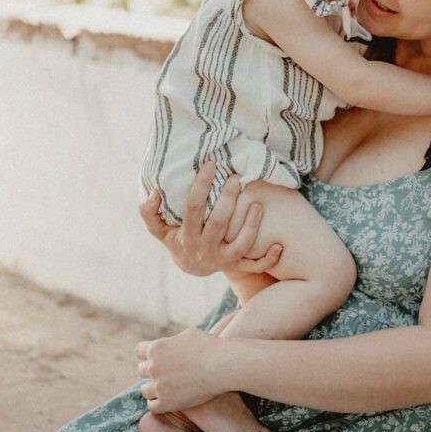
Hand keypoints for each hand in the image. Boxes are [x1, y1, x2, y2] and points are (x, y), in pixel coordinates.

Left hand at [136, 328, 229, 412]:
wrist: (223, 366)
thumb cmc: (210, 347)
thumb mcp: (188, 335)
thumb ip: (173, 342)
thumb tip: (169, 345)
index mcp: (156, 347)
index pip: (139, 351)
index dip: (147, 355)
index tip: (157, 359)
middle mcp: (153, 366)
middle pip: (141, 370)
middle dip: (152, 371)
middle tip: (166, 374)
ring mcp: (158, 386)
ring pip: (145, 390)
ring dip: (154, 389)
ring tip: (168, 389)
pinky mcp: (166, 403)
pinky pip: (152, 406)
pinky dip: (158, 403)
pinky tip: (169, 400)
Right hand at [139, 161, 282, 276]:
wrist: (192, 267)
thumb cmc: (176, 239)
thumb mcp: (159, 229)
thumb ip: (149, 212)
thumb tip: (154, 193)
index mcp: (186, 236)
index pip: (193, 208)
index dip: (201, 186)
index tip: (211, 165)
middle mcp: (205, 248)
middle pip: (218, 223)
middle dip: (229, 200)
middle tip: (237, 178)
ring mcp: (223, 259)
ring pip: (240, 245)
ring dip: (251, 226)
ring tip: (259, 205)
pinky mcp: (237, 266)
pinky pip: (255, 266)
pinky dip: (269, 259)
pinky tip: (281, 245)